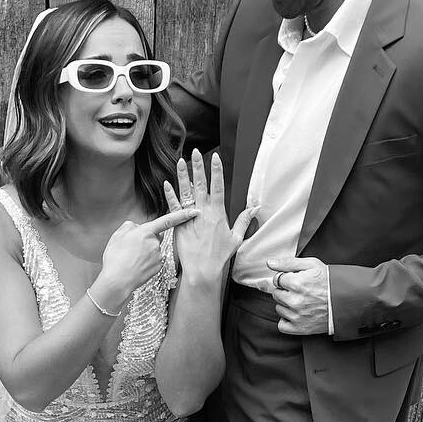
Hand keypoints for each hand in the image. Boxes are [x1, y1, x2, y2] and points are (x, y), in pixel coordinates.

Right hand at [95, 207, 195, 304]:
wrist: (116, 281)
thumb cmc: (115, 259)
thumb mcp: (117, 235)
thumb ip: (130, 226)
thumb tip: (137, 227)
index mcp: (145, 232)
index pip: (167, 220)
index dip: (182, 215)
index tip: (194, 211)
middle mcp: (155, 244)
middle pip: (155, 236)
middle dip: (147, 239)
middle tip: (131, 248)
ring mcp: (158, 256)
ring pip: (154, 249)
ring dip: (145, 251)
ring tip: (131, 259)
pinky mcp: (159, 267)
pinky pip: (154, 260)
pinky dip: (147, 262)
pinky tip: (136, 266)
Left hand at [162, 151, 255, 283]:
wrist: (203, 269)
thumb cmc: (219, 256)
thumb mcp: (236, 238)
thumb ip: (244, 220)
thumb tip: (255, 208)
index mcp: (218, 213)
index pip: (218, 186)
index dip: (216, 170)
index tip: (215, 157)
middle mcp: (203, 212)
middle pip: (201, 184)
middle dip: (199, 166)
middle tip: (196, 152)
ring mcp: (190, 217)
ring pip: (186, 192)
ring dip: (183, 176)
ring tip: (181, 161)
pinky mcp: (179, 224)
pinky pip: (173, 206)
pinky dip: (170, 195)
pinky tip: (167, 184)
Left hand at [268, 254, 330, 334]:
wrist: (346, 301)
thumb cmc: (330, 282)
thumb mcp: (312, 265)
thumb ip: (288, 263)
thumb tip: (270, 263)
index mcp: (297, 283)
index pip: (277, 280)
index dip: (287, 279)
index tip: (297, 281)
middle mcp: (295, 301)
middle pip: (276, 294)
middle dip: (286, 291)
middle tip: (301, 291)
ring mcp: (296, 316)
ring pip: (279, 308)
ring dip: (287, 305)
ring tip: (302, 301)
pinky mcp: (299, 328)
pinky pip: (282, 325)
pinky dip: (287, 320)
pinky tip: (298, 314)